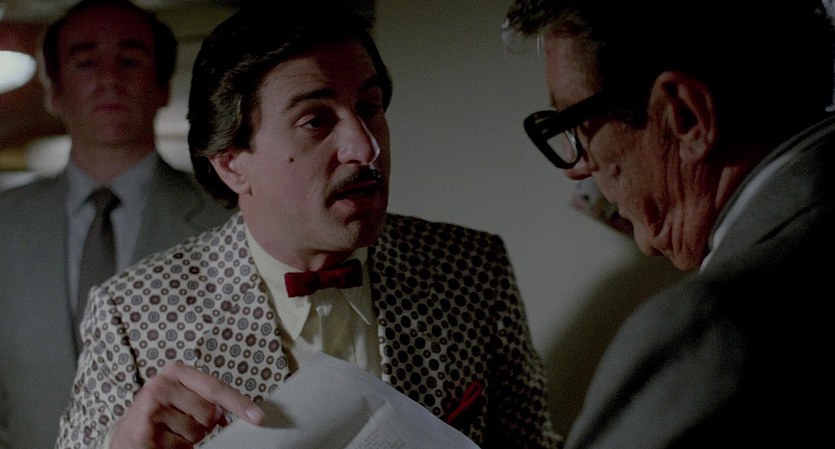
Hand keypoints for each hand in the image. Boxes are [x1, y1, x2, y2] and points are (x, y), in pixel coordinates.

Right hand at [110, 361, 264, 448]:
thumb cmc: (160, 417)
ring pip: (197, 429)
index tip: (256, 416)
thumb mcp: (185, 401)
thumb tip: (227, 413)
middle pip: (209, 411)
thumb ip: (208, 401)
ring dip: (190, 437)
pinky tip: (162, 440)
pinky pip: (181, 444)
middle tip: (186, 423)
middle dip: (204, 424)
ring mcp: (151, 405)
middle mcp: (161, 384)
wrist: (127, 437)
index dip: (238, 403)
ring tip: (172, 431)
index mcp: (176, 372)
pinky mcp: (144, 428)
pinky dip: (177, 448)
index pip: (215, 387)